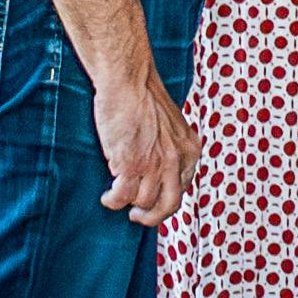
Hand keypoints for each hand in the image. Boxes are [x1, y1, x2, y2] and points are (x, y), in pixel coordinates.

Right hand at [92, 64, 198, 230]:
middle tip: (138, 216)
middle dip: (153, 216)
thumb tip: (157, 169)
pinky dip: (113, 201)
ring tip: (115, 198)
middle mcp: (176, 160)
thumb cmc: (144, 97)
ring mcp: (154, 165)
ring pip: (143, 202)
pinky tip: (107, 197)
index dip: (166, 198)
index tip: (153, 200)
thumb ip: (169, 147)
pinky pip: (122, 196)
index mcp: (190, 150)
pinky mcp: (131, 164)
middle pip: (169, 205)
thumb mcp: (170, 124)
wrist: (130, 80)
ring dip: (128, 205)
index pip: (183, 187)